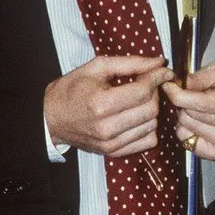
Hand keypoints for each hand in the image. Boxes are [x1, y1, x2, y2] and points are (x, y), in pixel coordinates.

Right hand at [44, 55, 173, 156]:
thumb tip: (159, 61)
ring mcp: (110, 143)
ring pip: (152, 125)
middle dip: (155, 93)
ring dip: (151, 109)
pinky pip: (147, 141)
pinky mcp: (113, 152)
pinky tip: (137, 116)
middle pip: (151, 109)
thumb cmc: (72, 89)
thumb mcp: (97, 67)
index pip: (143, 91)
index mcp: (101, 103)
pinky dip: (148, 127)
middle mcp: (107, 127)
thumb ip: (130, 63)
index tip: (163, 70)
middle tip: (147, 83)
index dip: (158, 78)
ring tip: (139, 99)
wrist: (50, 118)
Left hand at [162, 63, 214, 159]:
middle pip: (188, 114)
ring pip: (184, 127)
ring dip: (184, 116)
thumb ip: (198, 77)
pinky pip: (185, 140)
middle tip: (190, 97)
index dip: (177, 94)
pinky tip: (197, 123)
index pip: (198, 102)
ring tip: (197, 110)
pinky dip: (186, 130)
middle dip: (182, 103)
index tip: (168, 86)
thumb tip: (176, 85)